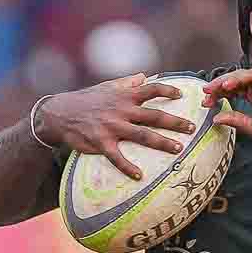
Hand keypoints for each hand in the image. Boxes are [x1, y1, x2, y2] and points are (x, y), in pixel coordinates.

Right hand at [36, 74, 197, 179]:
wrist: (59, 113)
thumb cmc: (86, 100)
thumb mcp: (106, 87)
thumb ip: (127, 82)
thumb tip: (145, 76)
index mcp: (124, 96)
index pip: (151, 89)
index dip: (167, 91)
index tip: (182, 95)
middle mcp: (121, 110)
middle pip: (154, 115)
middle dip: (175, 121)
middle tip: (192, 128)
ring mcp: (112, 127)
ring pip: (142, 135)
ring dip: (162, 142)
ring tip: (178, 150)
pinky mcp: (100, 142)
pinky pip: (117, 157)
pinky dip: (128, 167)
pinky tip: (139, 176)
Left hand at [204, 68, 251, 149]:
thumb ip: (235, 119)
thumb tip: (215, 118)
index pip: (233, 91)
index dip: (219, 95)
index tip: (206, 102)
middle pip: (235, 82)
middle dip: (218, 86)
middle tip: (205, 93)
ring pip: (242, 76)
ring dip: (226, 81)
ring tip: (213, 88)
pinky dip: (239, 78)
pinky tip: (228, 86)